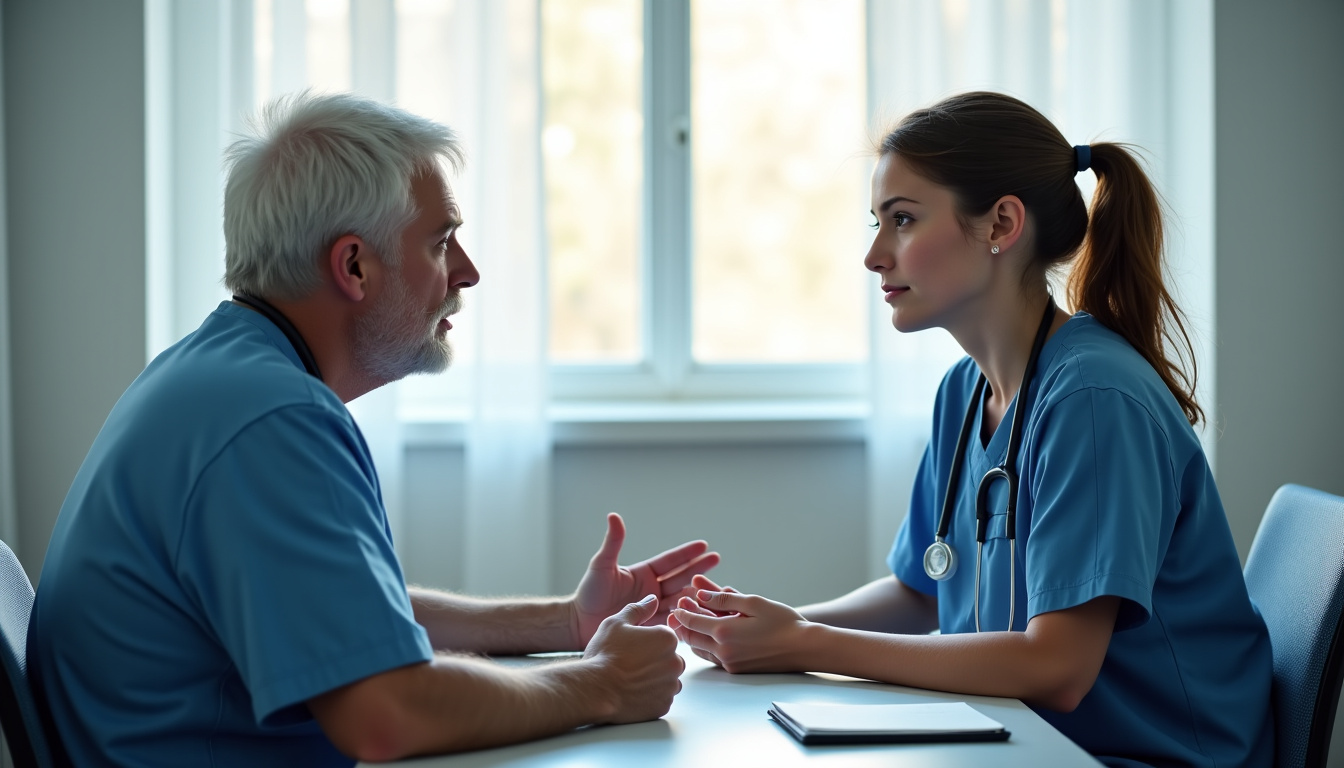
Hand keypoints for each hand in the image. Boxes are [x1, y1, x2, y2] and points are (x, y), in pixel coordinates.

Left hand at [572, 513, 719, 646]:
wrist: (580, 623)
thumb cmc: (589, 593)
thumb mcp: (602, 566)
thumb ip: (613, 543)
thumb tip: (614, 516)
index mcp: (643, 573)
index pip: (670, 561)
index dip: (686, 553)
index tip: (703, 545)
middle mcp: (652, 589)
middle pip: (680, 577)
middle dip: (698, 568)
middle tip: (716, 559)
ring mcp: (653, 608)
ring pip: (680, 599)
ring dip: (694, 593)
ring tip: (712, 589)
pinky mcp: (651, 625)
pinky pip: (672, 620)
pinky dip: (685, 616)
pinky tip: (699, 614)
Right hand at [583, 594, 685, 723]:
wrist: (594, 689)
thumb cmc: (605, 654)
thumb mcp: (616, 623)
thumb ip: (638, 609)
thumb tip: (652, 599)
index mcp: (667, 638)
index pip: (664, 636)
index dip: (645, 641)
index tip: (630, 647)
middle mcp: (675, 662)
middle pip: (668, 658)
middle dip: (653, 660)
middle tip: (629, 664)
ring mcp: (670, 686)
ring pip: (667, 679)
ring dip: (654, 679)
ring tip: (630, 679)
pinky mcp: (663, 706)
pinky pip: (661, 698)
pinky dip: (650, 696)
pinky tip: (632, 693)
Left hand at [669, 588, 808, 673]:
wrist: (804, 648)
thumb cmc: (783, 622)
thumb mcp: (754, 602)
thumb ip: (724, 599)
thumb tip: (700, 595)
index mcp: (724, 632)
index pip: (692, 621)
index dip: (682, 610)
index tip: (679, 601)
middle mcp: (723, 651)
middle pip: (691, 637)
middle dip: (683, 622)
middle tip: (678, 609)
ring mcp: (729, 663)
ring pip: (701, 648)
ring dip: (694, 634)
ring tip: (691, 620)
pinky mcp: (737, 669)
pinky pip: (713, 656)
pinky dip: (707, 643)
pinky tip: (709, 633)